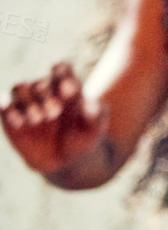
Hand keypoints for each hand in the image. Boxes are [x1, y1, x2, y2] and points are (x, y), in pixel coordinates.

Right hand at [2, 62, 109, 176]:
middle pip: (40, 81)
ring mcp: (27, 102)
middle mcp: (46, 90)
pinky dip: (8, 111)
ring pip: (19, 87)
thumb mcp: (96, 127)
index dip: (63, 75)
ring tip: (38, 119)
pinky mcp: (11, 117)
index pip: (62, 68)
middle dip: (46, 95)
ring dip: (27, 101)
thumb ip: (95, 114)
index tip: (69, 91)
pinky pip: (3, 105)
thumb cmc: (84, 137)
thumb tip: (89, 105)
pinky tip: (21, 123)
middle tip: (55, 113)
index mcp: (69, 85)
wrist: (66, 161)